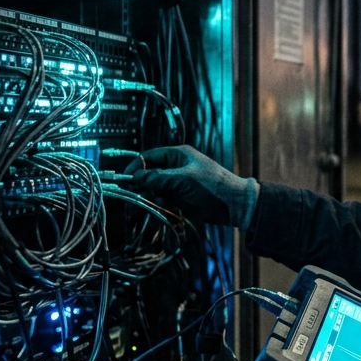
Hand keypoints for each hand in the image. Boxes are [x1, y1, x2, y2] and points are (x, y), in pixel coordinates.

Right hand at [126, 146, 259, 228]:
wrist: (233, 205)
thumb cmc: (212, 186)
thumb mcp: (184, 180)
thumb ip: (159, 178)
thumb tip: (137, 176)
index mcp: (179, 155)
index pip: (151, 156)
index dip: (137, 165)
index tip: (127, 176)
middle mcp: (176, 167)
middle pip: (151, 172)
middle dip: (142, 181)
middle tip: (135, 191)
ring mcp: (178, 182)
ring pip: (156, 186)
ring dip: (150, 193)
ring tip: (149, 199)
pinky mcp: (181, 197)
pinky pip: (163, 197)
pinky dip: (158, 201)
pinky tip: (158, 204)